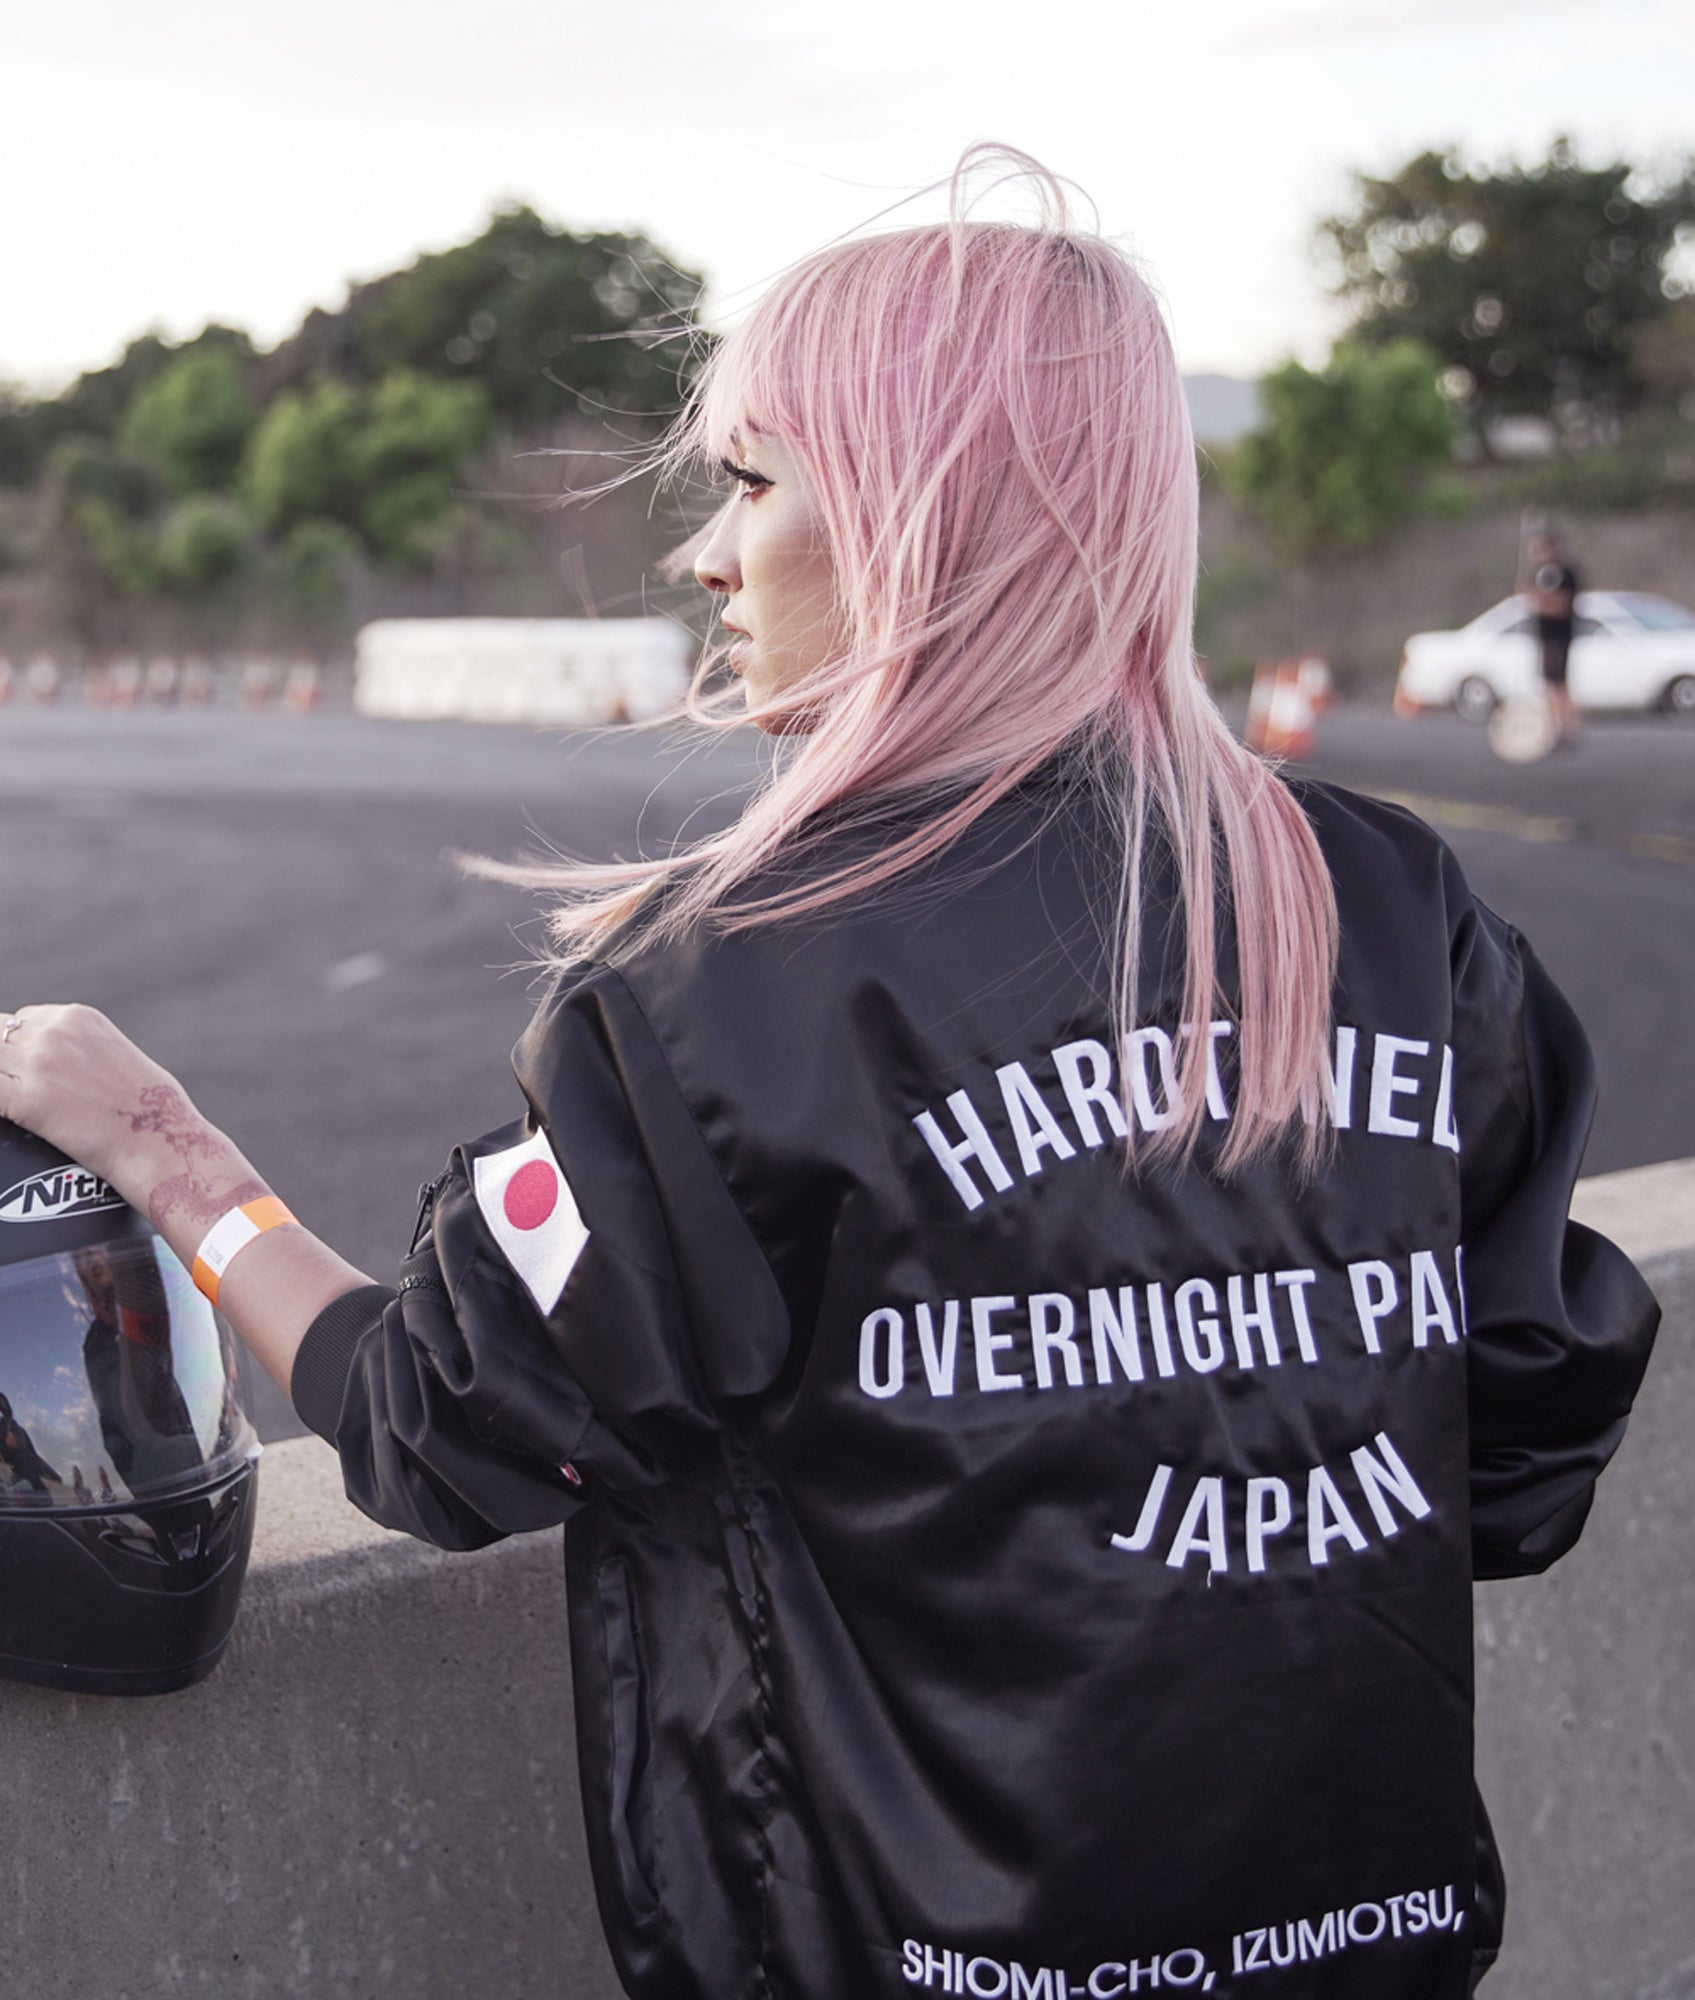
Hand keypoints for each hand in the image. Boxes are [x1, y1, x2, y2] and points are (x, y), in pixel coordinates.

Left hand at [0, 1004, 264, 1241]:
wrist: (160, 1141)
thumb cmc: (150, 1108)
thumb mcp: (117, 1055)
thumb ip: (81, 1049)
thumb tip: (57, 1068)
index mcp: (77, 1017)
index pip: (21, 1021)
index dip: (19, 1047)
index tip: (27, 1070)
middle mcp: (54, 1033)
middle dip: (6, 1064)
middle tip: (25, 1088)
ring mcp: (38, 1064)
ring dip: (4, 1082)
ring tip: (22, 1103)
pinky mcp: (26, 1100)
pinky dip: (0, 1105)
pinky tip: (13, 1114)